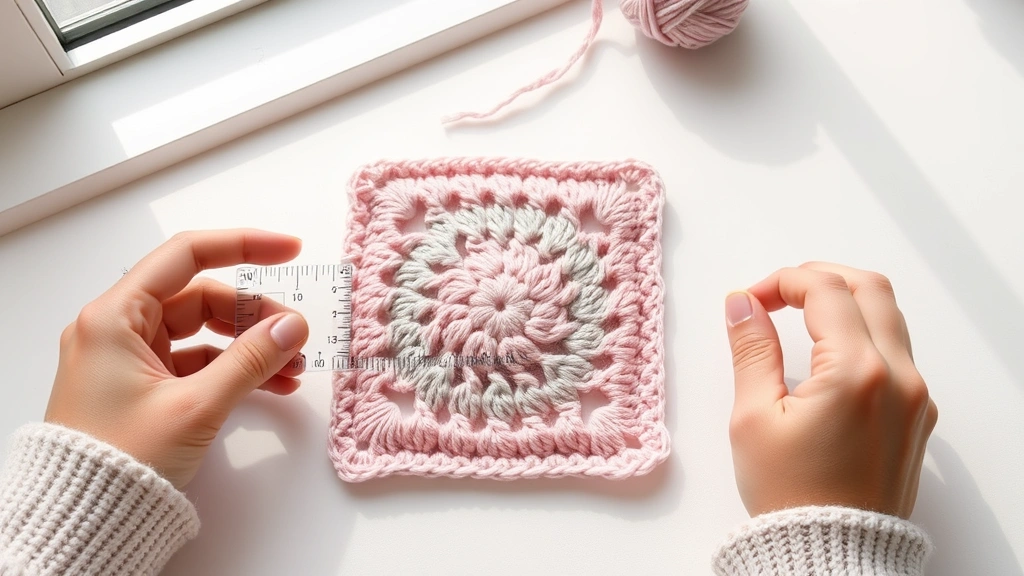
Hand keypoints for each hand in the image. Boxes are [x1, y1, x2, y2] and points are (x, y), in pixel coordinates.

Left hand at [45, 230, 309, 488]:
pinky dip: (233, 368)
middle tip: (295, 335)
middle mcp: (117, 328)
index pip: (187, 257)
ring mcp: (128, 357)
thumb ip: (250, 360)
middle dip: (254, 314)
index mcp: (114, 317)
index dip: (243, 246)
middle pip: (200, 297)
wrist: (83, 519)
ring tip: (291, 366)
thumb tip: (291, 327)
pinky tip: (271, 384)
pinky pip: (196, 361)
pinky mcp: (141, 385)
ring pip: (202, 331)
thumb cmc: (120, 460)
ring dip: (249, 344)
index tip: (289, 249)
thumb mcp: (196, 406)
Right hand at [724, 262, 937, 518]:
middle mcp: (899, 377)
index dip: (783, 281)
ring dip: (845, 301)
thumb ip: (751, 350)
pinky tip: (826, 353)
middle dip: (820, 277)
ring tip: (799, 316)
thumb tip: (741, 304)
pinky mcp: (918, 414)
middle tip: (779, 293)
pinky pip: (898, 351)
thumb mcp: (754, 417)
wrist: (831, 555)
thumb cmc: (790, 496)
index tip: (751, 300)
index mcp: (857, 373)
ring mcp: (916, 396)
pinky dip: (863, 333)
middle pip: (870, 288)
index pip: (826, 290)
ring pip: (889, 316)